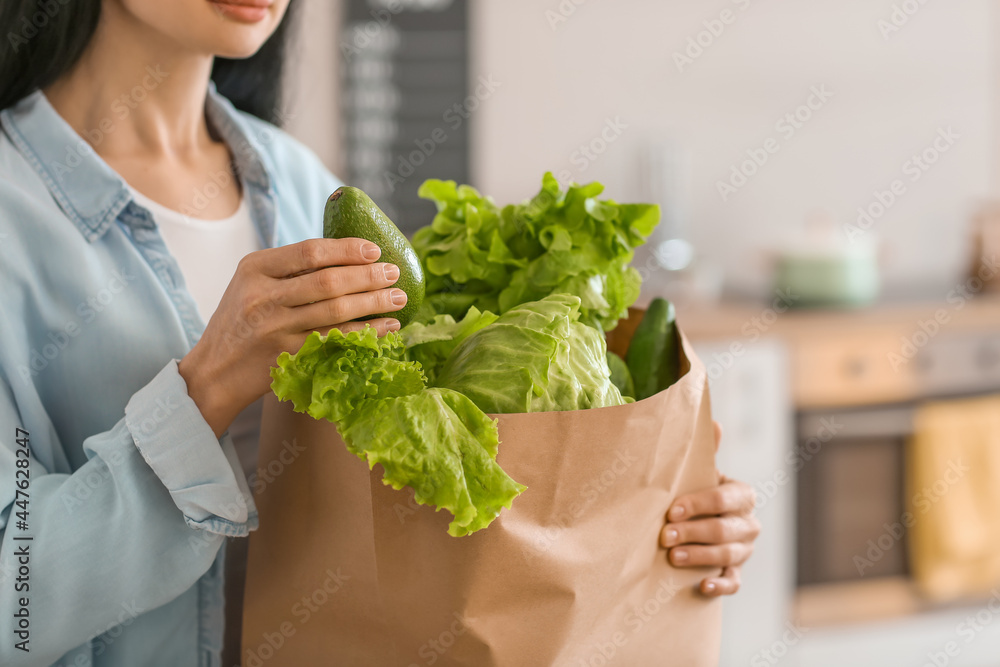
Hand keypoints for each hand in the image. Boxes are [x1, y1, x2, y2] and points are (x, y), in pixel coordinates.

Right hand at [178, 238, 406, 437]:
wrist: (213, 371)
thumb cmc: (241, 321)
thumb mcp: (251, 284)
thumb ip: (289, 268)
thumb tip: (348, 253)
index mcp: (255, 268)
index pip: (309, 251)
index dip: (347, 249)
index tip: (374, 250)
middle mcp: (263, 296)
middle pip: (328, 281)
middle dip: (368, 276)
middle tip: (395, 273)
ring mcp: (274, 328)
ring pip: (336, 311)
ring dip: (374, 303)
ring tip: (399, 298)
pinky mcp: (287, 357)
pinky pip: (336, 341)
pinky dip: (366, 333)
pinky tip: (387, 327)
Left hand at [659, 422, 759, 596]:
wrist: (701, 525)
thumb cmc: (698, 494)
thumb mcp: (702, 473)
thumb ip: (706, 452)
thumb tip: (713, 421)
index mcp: (741, 494)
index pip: (724, 498)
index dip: (699, 504)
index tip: (672, 510)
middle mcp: (748, 523)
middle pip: (725, 529)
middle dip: (694, 533)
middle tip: (665, 536)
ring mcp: (744, 550)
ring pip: (728, 555)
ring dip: (700, 557)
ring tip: (673, 557)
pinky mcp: (737, 572)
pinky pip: (735, 582)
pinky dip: (721, 585)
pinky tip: (702, 586)